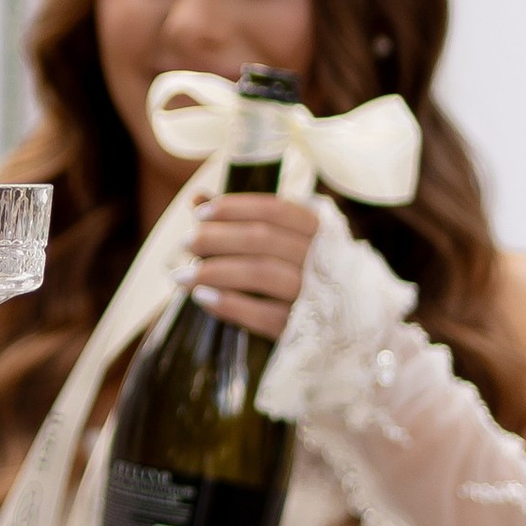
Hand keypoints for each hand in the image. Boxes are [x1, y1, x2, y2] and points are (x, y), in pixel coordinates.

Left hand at [184, 187, 319, 338]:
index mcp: (318, 230)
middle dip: (217, 238)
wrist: (344, 324)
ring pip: (262, 274)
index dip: (234, 208)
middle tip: (185, 243)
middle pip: (263, 239)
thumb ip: (239, 219)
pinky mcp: (302, 329)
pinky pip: (264, 315)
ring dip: (215, 271)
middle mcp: (320, 259)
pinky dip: (230, 304)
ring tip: (181, 276)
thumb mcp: (279, 241)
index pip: (274, 210)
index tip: (199, 214)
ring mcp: (315, 295)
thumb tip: (196, 197)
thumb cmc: (298, 270)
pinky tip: (202, 298)